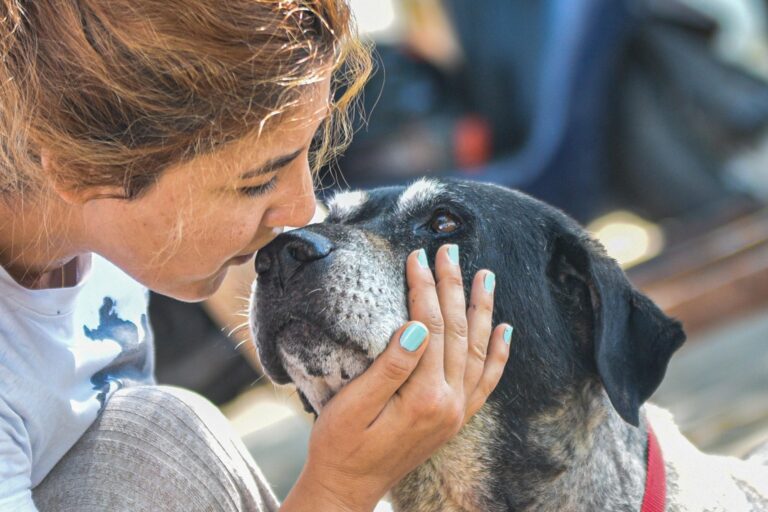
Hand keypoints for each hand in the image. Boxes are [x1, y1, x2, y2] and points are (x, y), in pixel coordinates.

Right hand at [281, 244, 511, 511]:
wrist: (347, 487)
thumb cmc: (340, 445)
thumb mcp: (353, 406)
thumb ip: (389, 367)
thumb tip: (417, 326)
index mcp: (423, 397)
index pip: (430, 326)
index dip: (423, 288)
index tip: (417, 256)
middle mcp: (449, 404)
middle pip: (457, 332)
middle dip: (453, 287)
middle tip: (449, 251)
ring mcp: (457, 412)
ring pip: (478, 350)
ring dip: (483, 310)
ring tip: (486, 275)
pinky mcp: (455, 418)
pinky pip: (486, 381)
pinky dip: (499, 354)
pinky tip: (505, 330)